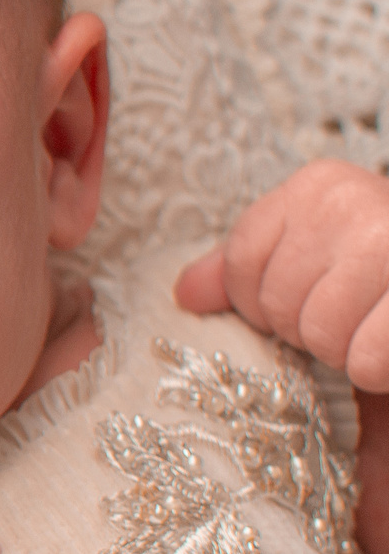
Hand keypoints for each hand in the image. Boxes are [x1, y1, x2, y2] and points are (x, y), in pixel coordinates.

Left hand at [177, 160, 388, 388]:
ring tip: (373, 329)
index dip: (263, 303)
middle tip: (351, 318)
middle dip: (307, 331)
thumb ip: (246, 270)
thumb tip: (185, 294)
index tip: (305, 299)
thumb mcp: (318, 253)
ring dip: (345, 353)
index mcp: (318, 186)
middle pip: (275, 303)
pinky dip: (375, 368)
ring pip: (320, 334)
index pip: (240, 264)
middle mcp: (357, 203)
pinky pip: (364, 360)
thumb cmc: (384, 272)